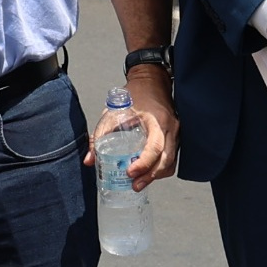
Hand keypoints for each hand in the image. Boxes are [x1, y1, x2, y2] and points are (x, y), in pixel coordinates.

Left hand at [85, 67, 179, 191]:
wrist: (152, 81)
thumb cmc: (134, 96)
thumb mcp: (113, 112)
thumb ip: (100, 135)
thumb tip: (90, 160)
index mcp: (156, 121)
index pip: (155, 148)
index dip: (144, 164)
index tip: (130, 173)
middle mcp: (170, 128)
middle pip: (166, 160)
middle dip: (150, 176)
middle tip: (134, 186)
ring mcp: (176, 133)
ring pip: (171, 162)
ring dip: (156, 175)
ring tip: (139, 183)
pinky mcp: (175, 137)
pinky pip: (171, 158)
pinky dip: (160, 168)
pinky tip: (147, 173)